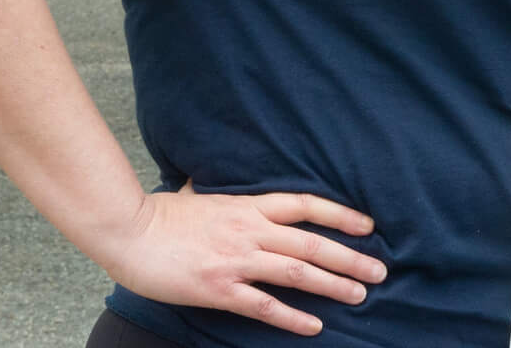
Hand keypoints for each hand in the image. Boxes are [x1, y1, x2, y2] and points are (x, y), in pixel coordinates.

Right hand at [103, 184, 385, 335]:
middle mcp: (250, 230)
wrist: (129, 232)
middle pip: (312, 242)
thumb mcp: (202, 193)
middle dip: (350, 258)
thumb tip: (227, 182)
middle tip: (381, 271)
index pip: (306, 205)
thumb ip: (224, 191)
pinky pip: (264, 306)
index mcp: (248, 206)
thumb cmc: (163, 213)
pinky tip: (314, 326)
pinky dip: (292, 317)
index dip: (342, 214)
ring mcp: (236, 260)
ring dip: (332, 285)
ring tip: (360, 295)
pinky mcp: (219, 289)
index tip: (369, 225)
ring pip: (296, 271)